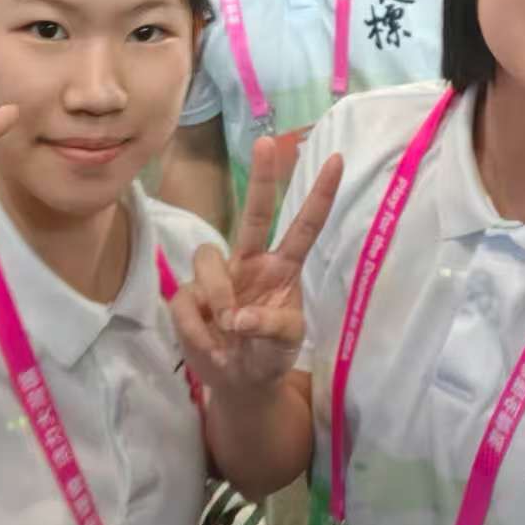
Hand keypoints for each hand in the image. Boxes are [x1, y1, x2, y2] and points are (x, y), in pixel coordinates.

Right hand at [171, 135, 343, 396]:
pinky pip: (187, 300)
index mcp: (283, 267)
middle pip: (253, 213)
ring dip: (218, 295)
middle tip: (268, 141)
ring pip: (208, 257)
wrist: (238, 383)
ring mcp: (218, 276)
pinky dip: (197, 328)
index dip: (320, 194)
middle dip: (261, 178)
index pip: (305, 225)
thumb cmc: (269, 355)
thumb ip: (272, 327)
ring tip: (227, 332)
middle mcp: (250, 261)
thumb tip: (238, 317)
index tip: (337, 158)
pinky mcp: (188, 296)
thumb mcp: (286, 344)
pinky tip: (210, 345)